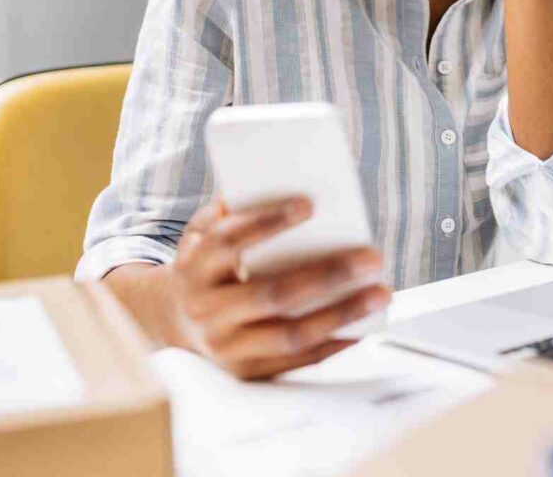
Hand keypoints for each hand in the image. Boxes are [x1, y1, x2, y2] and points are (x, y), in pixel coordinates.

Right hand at [169, 196, 389, 379]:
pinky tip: (362, 325)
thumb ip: (234, 208)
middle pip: (271, 293)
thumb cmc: (206, 264)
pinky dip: (332, 344)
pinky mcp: (245, 372)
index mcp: (196, 266)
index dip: (268, 222)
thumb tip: (282, 181)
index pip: (230, 241)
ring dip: (341, 314)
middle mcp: (207, 309)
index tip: (309, 205)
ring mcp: (226, 346)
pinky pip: (295, 361)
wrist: (173, 319)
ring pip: (289, 334)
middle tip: (371, 256)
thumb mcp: (204, 230)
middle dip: (327, 274)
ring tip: (379, 292)